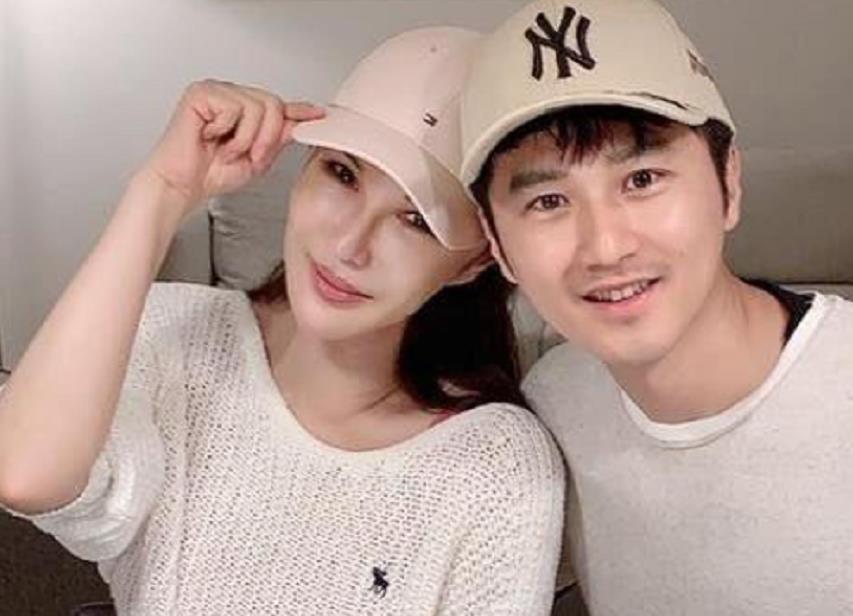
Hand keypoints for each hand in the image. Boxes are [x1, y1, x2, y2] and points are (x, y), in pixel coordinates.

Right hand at [140, 79, 324, 214]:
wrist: (182, 187)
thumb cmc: (211, 174)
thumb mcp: (257, 158)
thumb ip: (277, 138)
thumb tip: (300, 123)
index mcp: (243, 109)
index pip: (277, 105)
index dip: (300, 109)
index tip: (321, 113)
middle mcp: (230, 95)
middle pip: (273, 104)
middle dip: (267, 138)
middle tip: (251, 157)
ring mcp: (215, 91)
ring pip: (258, 107)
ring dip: (247, 139)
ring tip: (227, 151)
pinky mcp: (201, 93)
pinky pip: (234, 109)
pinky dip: (228, 133)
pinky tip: (210, 139)